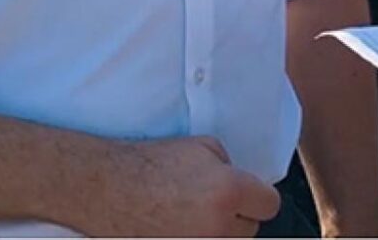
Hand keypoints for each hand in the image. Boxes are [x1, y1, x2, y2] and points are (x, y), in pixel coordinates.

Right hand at [76, 135, 279, 237]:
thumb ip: (233, 168)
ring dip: (218, 232)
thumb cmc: (151, 164)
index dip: (259, 197)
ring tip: (195, 215)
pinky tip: (181, 226)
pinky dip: (196, 237)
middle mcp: (216, 227)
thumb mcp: (204, 147)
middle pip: (250, 230)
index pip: (270, 206)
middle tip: (214, 203)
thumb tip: (244, 185)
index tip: (249, 194)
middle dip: (237, 216)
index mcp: (229, 192)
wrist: (107, 187)